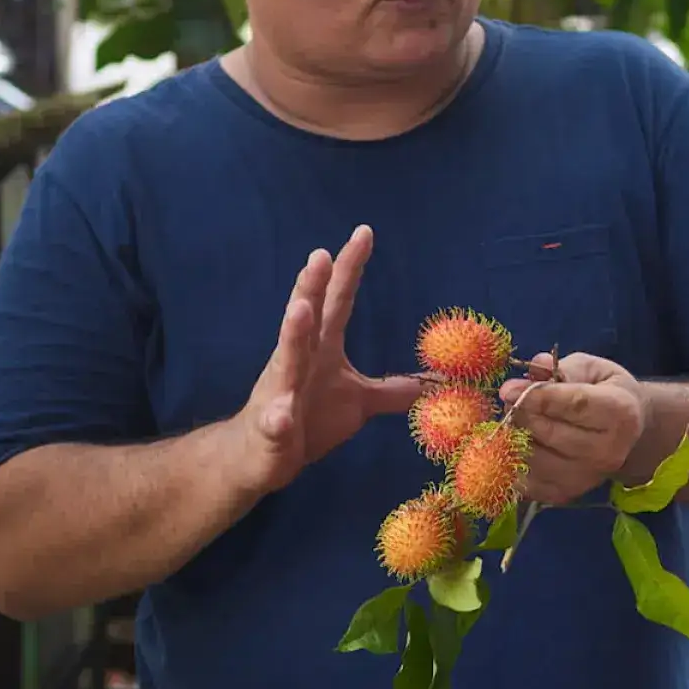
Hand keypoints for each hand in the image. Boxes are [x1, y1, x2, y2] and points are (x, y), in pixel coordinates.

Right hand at [230, 226, 420, 496]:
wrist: (259, 455)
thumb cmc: (308, 419)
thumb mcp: (357, 404)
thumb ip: (390, 390)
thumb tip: (430, 382)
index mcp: (321, 349)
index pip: (337, 301)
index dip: (349, 269)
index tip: (364, 232)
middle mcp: (299, 361)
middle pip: (307, 318)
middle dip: (312, 287)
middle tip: (320, 254)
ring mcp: (281, 392)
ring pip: (286, 359)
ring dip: (293, 334)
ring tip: (300, 309)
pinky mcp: (271, 427)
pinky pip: (275, 421)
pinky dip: (278, 417)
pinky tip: (282, 415)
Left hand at [500, 353, 646, 506]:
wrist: (625, 435)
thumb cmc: (606, 393)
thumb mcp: (592, 369)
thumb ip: (564, 368)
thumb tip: (536, 367)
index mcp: (620, 413)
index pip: (573, 406)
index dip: (536, 396)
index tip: (508, 389)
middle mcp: (607, 452)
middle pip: (549, 433)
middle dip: (521, 414)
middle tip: (510, 401)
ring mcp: (586, 479)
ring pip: (532, 458)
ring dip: (514, 437)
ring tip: (517, 420)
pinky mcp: (565, 495)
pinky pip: (525, 481)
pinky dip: (512, 462)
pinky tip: (517, 444)